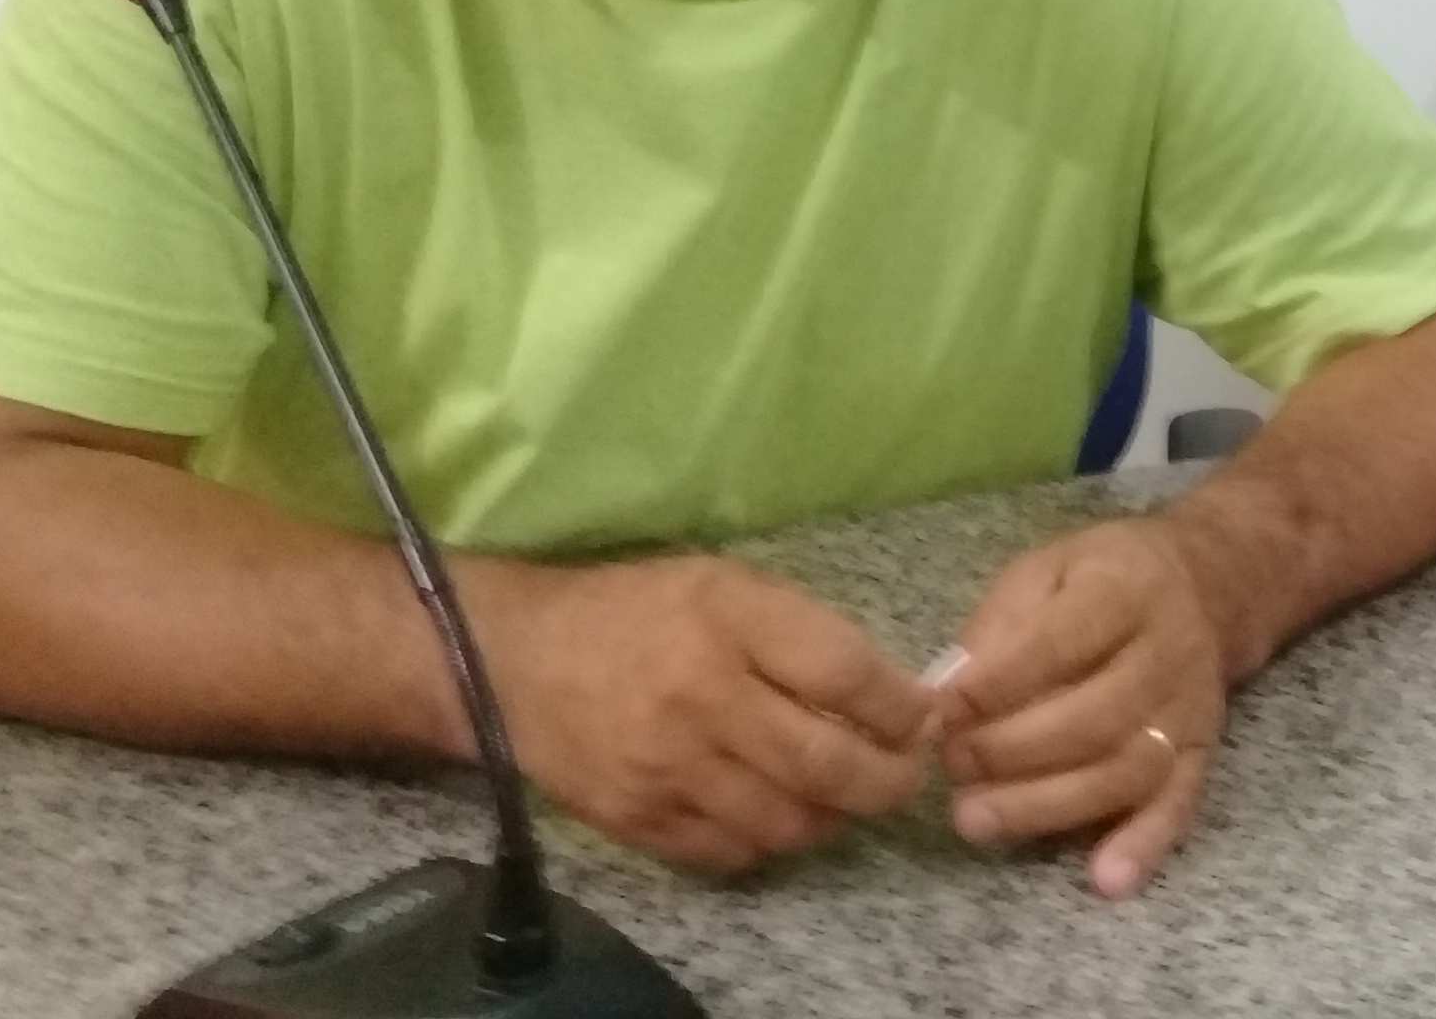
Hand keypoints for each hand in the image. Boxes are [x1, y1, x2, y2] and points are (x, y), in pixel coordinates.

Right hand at [468, 554, 932, 872]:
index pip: (843, 672)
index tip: (923, 716)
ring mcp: (667, 767)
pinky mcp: (637, 818)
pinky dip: (771, 841)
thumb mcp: (724, 583)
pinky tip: (780, 813)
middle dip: (887, 778)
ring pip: (786, 820)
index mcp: (729, 618)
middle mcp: (702, 697)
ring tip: (847, 796)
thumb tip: (886, 690)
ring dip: (834, 816)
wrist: (512, 659)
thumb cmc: (637, 609)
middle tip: (906, 774)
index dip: (900, 704)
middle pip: (826, 762)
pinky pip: (731, 852)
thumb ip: (801, 632)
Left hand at [932, 516, 1230, 897]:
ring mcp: (1189, 709)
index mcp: (1126, 588)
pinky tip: (1103, 880)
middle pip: (1094, 716)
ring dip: (1047, 805)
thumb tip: (946, 693)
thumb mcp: (1045, 569)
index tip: (939, 713)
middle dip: (1010, 750)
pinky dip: (1143, 845)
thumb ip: (997, 626)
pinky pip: (1178, 805)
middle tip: (952, 767)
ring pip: (1125, 769)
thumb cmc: (1102, 578)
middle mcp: (1169, 650)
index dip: (995, 684)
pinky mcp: (1201, 755)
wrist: (1204, 587)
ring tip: (976, 820)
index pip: (1061, 642)